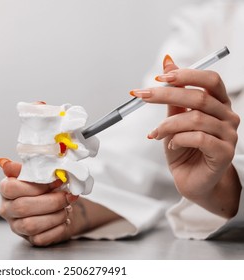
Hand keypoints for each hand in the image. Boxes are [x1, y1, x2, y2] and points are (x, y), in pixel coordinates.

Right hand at [0, 158, 120, 245]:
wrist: (57, 204)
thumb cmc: (44, 186)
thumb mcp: (36, 172)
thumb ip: (25, 167)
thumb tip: (4, 163)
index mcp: (5, 189)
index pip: (11, 188)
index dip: (35, 186)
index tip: (55, 181)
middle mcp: (7, 209)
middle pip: (23, 207)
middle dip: (51, 201)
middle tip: (67, 196)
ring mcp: (17, 226)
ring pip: (31, 225)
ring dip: (55, 215)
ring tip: (67, 207)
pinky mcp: (29, 239)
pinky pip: (41, 238)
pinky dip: (57, 228)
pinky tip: (64, 219)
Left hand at [130, 55, 240, 217]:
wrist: (191, 180)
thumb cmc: (184, 148)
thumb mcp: (175, 118)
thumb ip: (173, 94)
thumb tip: (167, 61)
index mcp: (218, 103)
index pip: (209, 79)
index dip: (185, 75)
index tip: (158, 77)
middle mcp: (227, 116)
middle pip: (200, 97)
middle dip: (166, 94)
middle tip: (142, 96)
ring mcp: (229, 134)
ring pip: (195, 119)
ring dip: (168, 125)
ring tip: (155, 134)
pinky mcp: (224, 152)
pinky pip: (198, 138)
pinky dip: (177, 139)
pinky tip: (171, 145)